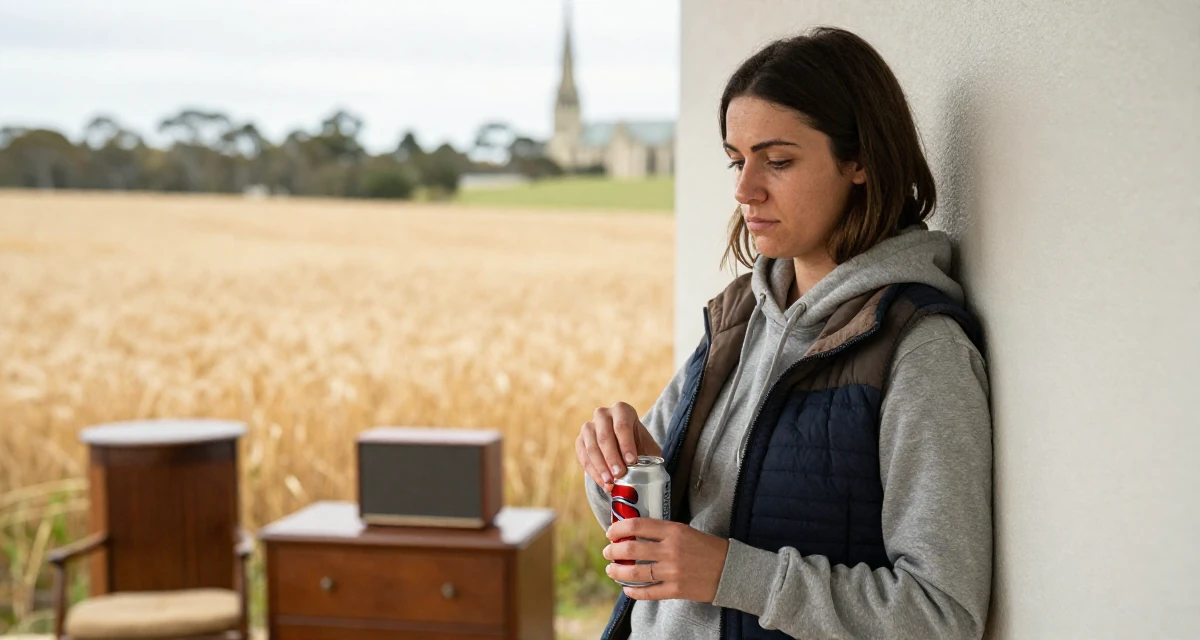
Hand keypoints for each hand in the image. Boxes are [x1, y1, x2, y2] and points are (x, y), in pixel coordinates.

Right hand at [576, 402, 662, 492]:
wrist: (623, 445)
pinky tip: (603, 483)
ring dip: (601, 467)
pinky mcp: (580, 440)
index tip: (632, 462)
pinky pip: (583, 456)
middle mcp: (602, 414)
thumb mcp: (648, 446)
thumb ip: (649, 457)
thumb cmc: (638, 445)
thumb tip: (646, 474)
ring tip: (610, 483)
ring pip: (591, 447)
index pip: (622, 426)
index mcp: (622, 410)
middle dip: (612, 458)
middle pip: (605, 436)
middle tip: (619, 474)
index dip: (626, 445)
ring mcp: (589, 426)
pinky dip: (593, 472)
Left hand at [603, 518, 728, 601]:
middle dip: (613, 551)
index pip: (637, 526)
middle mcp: (671, 550)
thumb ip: (662, 532)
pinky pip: (648, 593)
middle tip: (607, 552)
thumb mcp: (685, 530)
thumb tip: (634, 533)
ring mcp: (673, 572)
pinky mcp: (676, 590)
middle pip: (631, 550)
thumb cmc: (707, 548)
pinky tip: (627, 589)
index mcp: (673, 531)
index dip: (619, 529)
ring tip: (611, 570)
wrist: (731, 570)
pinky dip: (633, 592)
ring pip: (635, 573)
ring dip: (618, 572)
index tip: (611, 532)